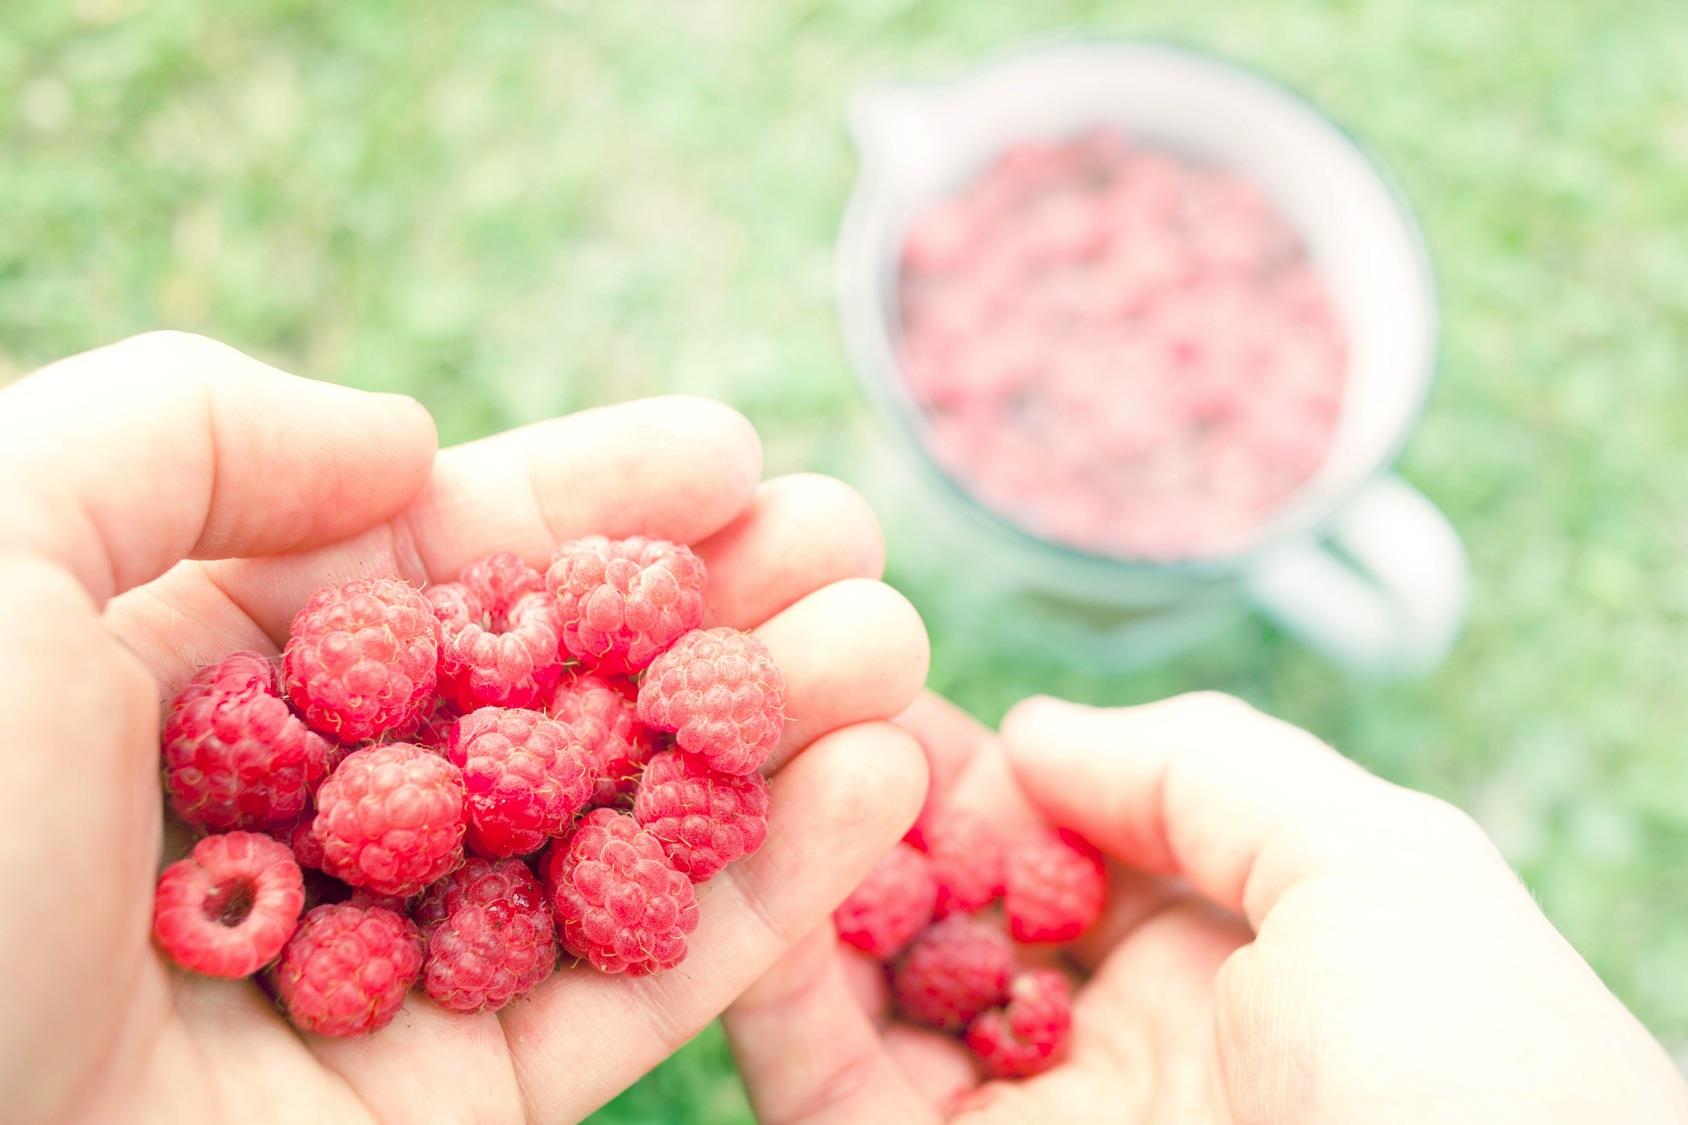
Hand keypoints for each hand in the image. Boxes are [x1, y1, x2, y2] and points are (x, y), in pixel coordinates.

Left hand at [0, 332, 929, 1123]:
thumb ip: (190, 431)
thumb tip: (411, 450)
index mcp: (183, 678)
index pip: (430, 564)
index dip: (592, 499)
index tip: (730, 451)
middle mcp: (297, 817)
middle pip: (549, 692)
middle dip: (708, 612)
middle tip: (852, 544)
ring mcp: (379, 966)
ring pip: (609, 833)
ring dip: (764, 740)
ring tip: (897, 648)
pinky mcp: (443, 1109)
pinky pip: (624, 987)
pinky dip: (758, 898)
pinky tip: (872, 790)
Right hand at [727, 691, 1687, 1123]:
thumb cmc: (1480, 1077)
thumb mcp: (1377, 870)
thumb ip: (1201, 770)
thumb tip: (1029, 728)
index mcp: (1223, 953)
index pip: (1054, 833)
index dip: (965, 759)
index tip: (875, 678)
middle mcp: (1115, 1039)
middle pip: (948, 909)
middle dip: (867, 815)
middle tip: (786, 717)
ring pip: (871, 1000)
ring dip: (812, 894)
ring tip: (759, 788)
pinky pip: (836, 1098)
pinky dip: (784, 1007)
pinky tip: (757, 903)